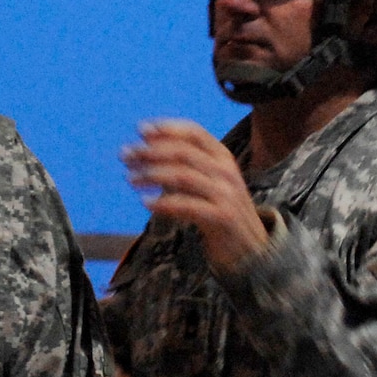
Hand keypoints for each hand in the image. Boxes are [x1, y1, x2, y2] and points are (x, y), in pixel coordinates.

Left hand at [122, 120, 267, 273]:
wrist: (250, 248)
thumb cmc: (220, 211)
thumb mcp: (209, 182)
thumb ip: (186, 166)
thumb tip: (147, 149)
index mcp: (223, 157)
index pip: (194, 132)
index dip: (166, 128)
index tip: (140, 130)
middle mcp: (226, 171)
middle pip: (183, 152)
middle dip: (150, 151)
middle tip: (125, 156)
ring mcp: (225, 194)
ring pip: (182, 176)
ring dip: (151, 174)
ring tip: (130, 178)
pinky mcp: (222, 217)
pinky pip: (187, 205)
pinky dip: (163, 203)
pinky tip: (146, 202)